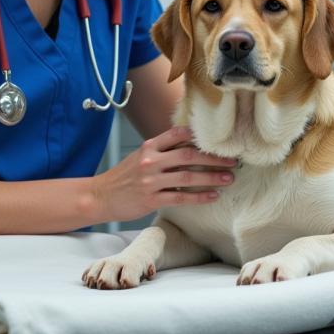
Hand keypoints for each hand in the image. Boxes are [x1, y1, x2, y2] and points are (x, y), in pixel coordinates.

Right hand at [91, 125, 236, 223]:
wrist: (100, 196)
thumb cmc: (123, 177)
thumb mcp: (139, 157)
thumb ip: (162, 151)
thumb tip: (191, 148)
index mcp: (149, 147)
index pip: (178, 134)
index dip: (200, 136)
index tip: (219, 141)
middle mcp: (150, 161)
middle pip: (188, 155)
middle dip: (214, 158)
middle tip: (233, 161)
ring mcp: (151, 180)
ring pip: (187, 176)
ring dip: (212, 177)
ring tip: (229, 178)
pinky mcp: (151, 199)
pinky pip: (181, 197)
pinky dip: (199, 196)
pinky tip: (213, 196)